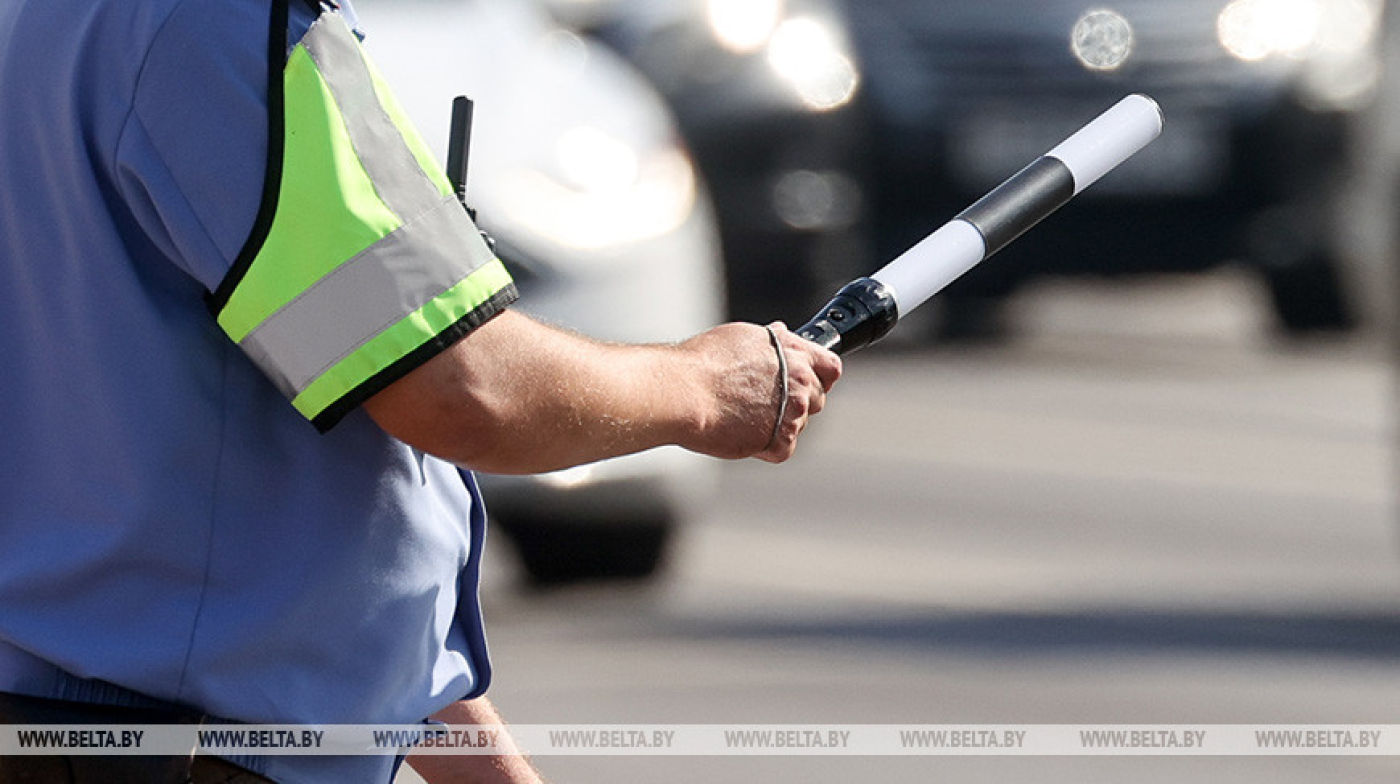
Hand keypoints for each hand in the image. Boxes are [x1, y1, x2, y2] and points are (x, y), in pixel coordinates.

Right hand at [677, 321, 841, 462]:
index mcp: (795, 352)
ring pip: (799, 424)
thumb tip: (782, 333)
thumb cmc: (703, 363)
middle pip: (817, 398)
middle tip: (763, 402)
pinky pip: (782, 448)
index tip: (810, 380)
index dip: (821, 375)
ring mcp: (793, 412)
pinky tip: (742, 432)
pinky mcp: (779, 440)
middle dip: (797, 401)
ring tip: (744, 415)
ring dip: (779, 423)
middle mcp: (800, 381)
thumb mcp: (743, 336)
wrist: (683, 391)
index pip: (830, 367)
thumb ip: (772, 341)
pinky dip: (765, 446)